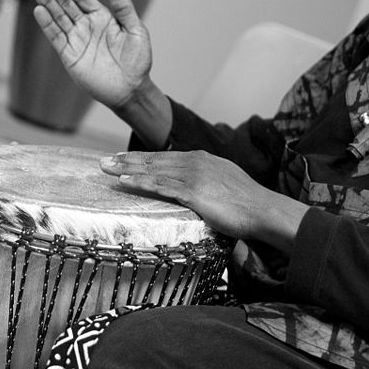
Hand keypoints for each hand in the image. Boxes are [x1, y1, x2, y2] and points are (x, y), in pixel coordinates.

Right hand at [31, 0, 152, 109]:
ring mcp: (77, 40)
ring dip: (47, 3)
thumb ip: (124, 8)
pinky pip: (56, 37)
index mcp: (102, 18)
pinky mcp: (70, 56)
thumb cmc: (137, 61)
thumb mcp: (136, 30)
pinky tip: (39, 10)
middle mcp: (87, 27)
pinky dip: (47, 24)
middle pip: (66, 4)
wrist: (130, 89)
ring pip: (58, 17)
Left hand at [100, 151, 309, 253]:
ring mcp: (193, 174)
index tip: (123, 159)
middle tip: (103, 161)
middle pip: (153, 160)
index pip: (164, 158)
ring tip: (106, 168)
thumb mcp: (224, 184)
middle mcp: (195, 162)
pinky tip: (124, 180)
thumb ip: (206, 182)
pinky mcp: (193, 190)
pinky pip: (160, 185)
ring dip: (126, 168)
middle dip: (126, 160)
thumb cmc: (247, 204)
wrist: (265, 210)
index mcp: (201, 159)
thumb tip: (194, 189)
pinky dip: (140, 181)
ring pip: (152, 169)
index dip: (141, 158)